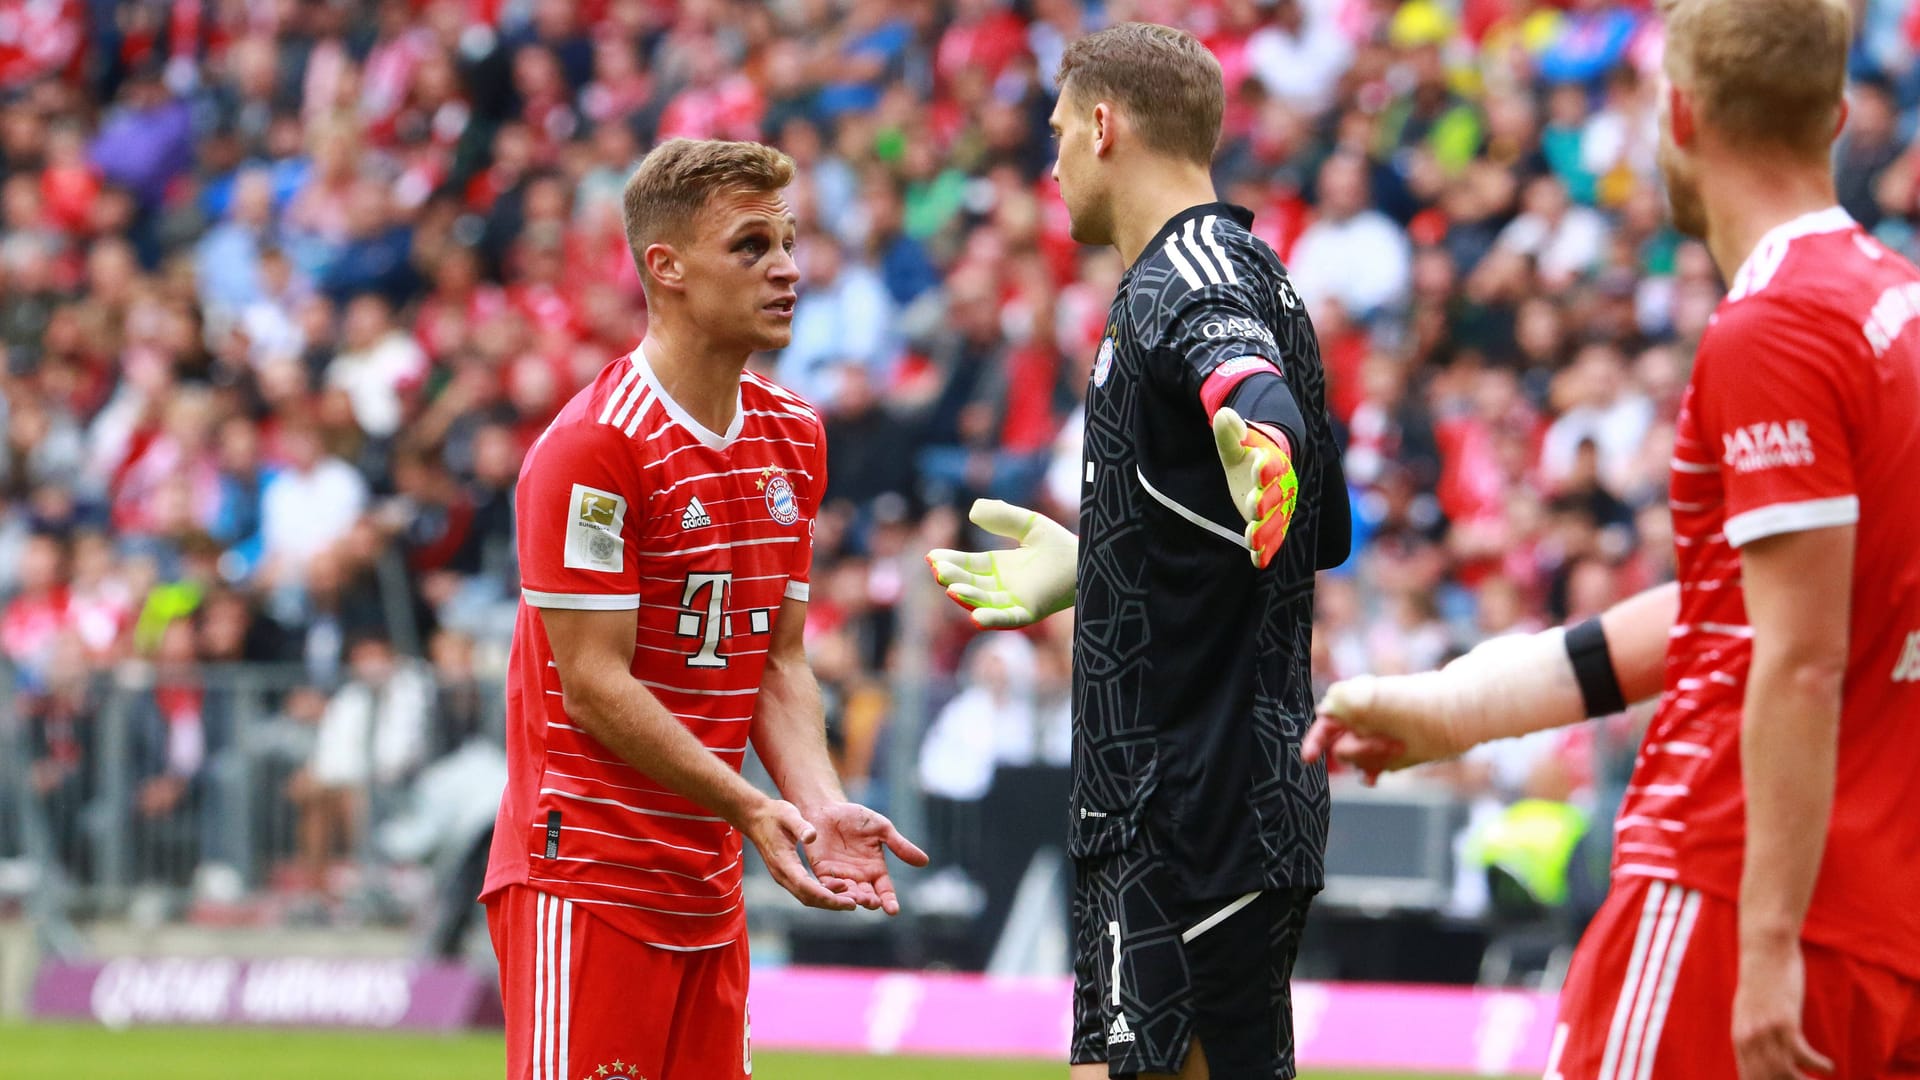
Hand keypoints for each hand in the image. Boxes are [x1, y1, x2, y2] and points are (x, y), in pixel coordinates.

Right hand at [738, 798, 855, 911]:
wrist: (756, 818)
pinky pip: (805, 890)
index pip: (805, 886)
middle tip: (853, 905)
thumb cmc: (774, 815)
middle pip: (808, 897)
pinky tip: (838, 888)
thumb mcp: (788, 814)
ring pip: (807, 897)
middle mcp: (782, 874)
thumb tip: (812, 836)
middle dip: (831, 903)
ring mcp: (783, 876)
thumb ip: (800, 826)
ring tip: (850, 899)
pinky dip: (822, 893)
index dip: (826, 895)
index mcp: (783, 862)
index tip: (844, 899)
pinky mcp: (787, 875)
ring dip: (827, 900)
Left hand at [802, 802, 930, 914]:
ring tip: (858, 900)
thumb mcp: (882, 829)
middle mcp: (859, 877)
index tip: (893, 910)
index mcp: (876, 869)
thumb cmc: (857, 818)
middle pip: (867, 896)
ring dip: (853, 898)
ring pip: (848, 894)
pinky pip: (828, 885)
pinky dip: (833, 889)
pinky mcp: (823, 871)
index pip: (885, 890)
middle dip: (870, 901)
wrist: (829, 808)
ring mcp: (841, 875)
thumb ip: (900, 846)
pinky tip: (839, 888)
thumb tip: (925, 861)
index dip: (889, 900)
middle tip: (873, 902)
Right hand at [926, 499, 1077, 629]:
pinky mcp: (1030, 612)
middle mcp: (1003, 586)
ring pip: (984, 601)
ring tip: (951, 588)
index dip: (950, 562)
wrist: (1089, 559)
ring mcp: (1015, 601)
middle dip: (954, 578)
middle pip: (971, 583)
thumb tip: (973, 510)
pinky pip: (1008, 618)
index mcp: (1000, 567)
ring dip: (966, 597)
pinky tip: (975, 618)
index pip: (968, 565)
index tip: (932, 556)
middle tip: (938, 570)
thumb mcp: (1028, 524)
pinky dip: (992, 619)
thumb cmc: (1061, 544)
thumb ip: (1003, 516)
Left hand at [1211, 407, 1298, 568]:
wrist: (1265, 467)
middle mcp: (1280, 487)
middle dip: (1265, 502)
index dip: (1266, 467)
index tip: (1258, 467)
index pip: (1272, 465)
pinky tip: (1257, 561)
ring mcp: (1277, 508)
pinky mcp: (1272, 525)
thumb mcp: (1236, 443)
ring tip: (1251, 540)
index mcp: (1273, 464)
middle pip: (1275, 496)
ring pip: (1275, 521)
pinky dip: (1267, 550)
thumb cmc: (1248, 454)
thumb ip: (1229, 433)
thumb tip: (1223, 414)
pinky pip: (1273, 539)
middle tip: (1253, 507)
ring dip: (1265, 531)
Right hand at [1303, 675, 1461, 782]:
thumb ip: (1342, 699)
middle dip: (1359, 749)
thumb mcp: (1375, 696)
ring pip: (1355, 761)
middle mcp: (1363, 722)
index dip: (1315, 741)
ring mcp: (1377, 739)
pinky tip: (1374, 779)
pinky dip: (1369, 775)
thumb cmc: (1416, 702)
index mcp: (1355, 703)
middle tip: (1387, 743)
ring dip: (1369, 761)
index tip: (1309, 758)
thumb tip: (1323, 711)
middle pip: (1340, 747)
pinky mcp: (1392, 755)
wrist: (1457, 714)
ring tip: (1397, 749)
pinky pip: (1370, 770)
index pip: (1323, 724)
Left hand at [1733, 937, 1831, 1079]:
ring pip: (1784, 1072)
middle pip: (1766, 1079)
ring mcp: (1765, 1030)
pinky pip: (1802, 1055)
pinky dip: (1818, 1065)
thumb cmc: (1762, 981)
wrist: (1765, 951)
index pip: (1748, 1077)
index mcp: (1740, 1037)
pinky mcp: (1784, 1020)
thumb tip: (1762, 1054)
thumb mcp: (1750, 1010)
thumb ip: (1753, 1032)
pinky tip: (1828, 1067)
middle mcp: (1749, 1037)